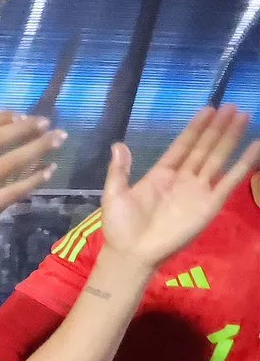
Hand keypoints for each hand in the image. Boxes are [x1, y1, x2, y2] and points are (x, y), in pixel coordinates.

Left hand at [95, 105, 256, 276]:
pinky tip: (256, 146)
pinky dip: (244, 164)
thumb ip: (119, 170)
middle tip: (232, 106)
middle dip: (217, 128)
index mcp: (161, 175)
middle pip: (204, 148)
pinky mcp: (210, 204)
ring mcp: (198, 191)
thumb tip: (118, 144)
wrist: (131, 254)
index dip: (195, 128)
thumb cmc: (120, 226)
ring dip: (230, 138)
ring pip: (218, 158)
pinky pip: (230, 181)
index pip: (183, 145)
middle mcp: (183, 179)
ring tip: (243, 116)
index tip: (208, 109)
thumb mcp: (114, 194)